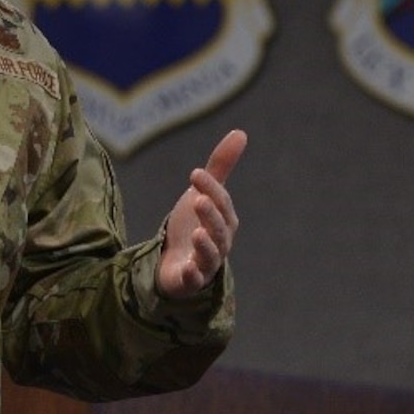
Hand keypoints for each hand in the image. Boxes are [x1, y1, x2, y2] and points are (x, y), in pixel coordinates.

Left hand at [156, 129, 246, 299]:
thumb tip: (241, 132)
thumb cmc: (192, 223)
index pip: (221, 204)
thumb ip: (220, 166)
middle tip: (197, 200)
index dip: (210, 188)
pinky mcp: (189, 281)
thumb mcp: (202, 192)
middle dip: (210, 215)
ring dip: (205, 245)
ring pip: (211, 256)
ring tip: (196, 232)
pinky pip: (194, 280)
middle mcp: (220, 243)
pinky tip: (186, 267)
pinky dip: (192, 275)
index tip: (194, 173)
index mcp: (225, 222)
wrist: (172, 259)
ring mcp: (205, 264)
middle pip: (219, 230)